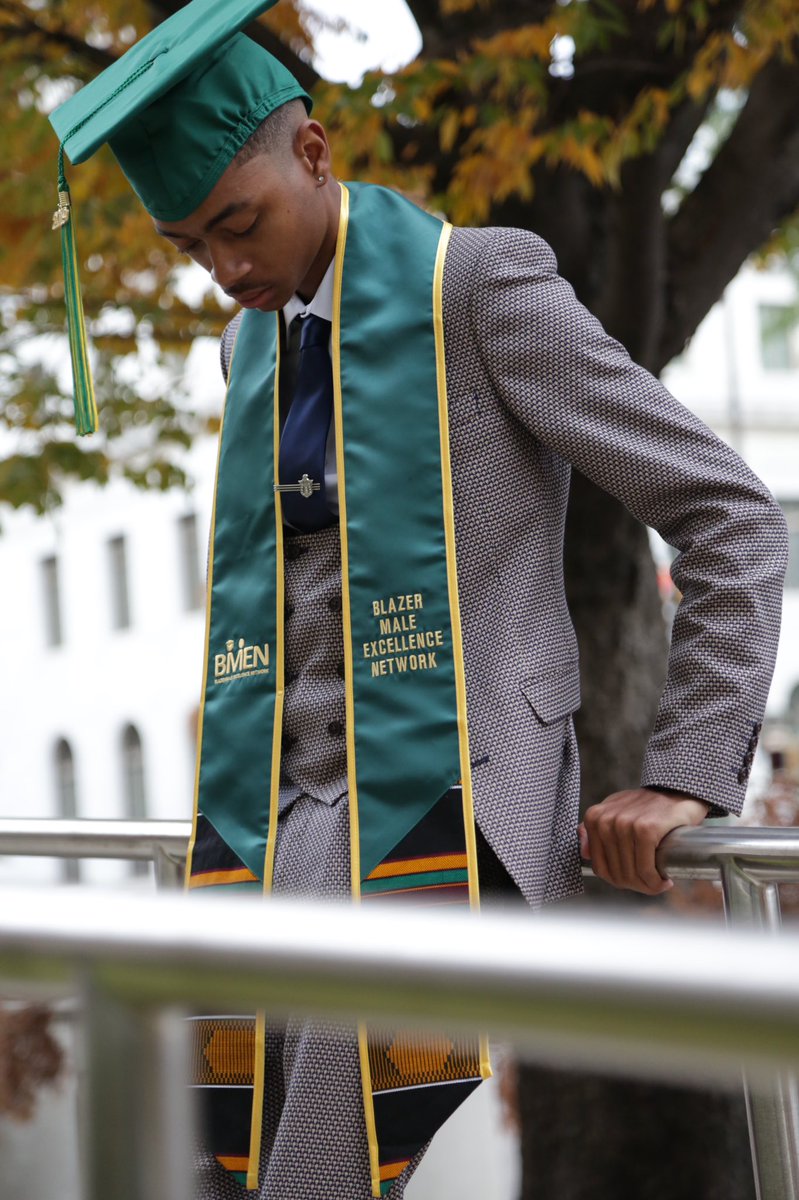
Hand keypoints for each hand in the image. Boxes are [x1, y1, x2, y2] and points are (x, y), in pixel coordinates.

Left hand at [578, 788, 709, 895]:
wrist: (678, 791)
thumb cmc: (647, 807)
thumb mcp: (617, 812)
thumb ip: (596, 831)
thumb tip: (584, 853)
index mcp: (594, 818)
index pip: (601, 868)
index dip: (619, 881)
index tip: (637, 882)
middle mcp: (606, 821)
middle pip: (617, 874)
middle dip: (637, 886)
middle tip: (653, 885)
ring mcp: (625, 824)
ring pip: (632, 874)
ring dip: (648, 887)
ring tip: (660, 883)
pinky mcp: (645, 829)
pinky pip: (646, 868)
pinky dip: (656, 881)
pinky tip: (665, 880)